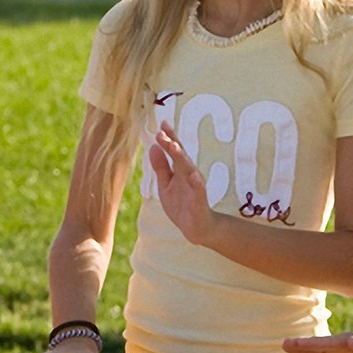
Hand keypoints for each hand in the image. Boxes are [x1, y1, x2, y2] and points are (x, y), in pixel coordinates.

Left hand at [147, 123, 214, 244]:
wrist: (195, 228)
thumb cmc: (181, 204)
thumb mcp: (165, 184)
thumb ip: (160, 167)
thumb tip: (152, 146)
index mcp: (179, 169)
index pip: (175, 150)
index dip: (169, 137)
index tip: (162, 123)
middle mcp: (189, 174)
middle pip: (180, 156)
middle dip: (172, 143)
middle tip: (162, 132)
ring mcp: (195, 186)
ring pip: (189, 169)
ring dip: (182, 158)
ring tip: (174, 146)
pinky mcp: (199, 200)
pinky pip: (199, 190)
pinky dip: (197, 182)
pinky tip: (194, 175)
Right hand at [283, 332, 352, 352]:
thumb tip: (351, 340)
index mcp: (345, 342)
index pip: (325, 343)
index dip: (311, 344)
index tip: (297, 343)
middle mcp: (335, 346)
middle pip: (316, 346)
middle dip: (301, 345)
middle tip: (284, 343)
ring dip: (299, 352)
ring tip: (284, 349)